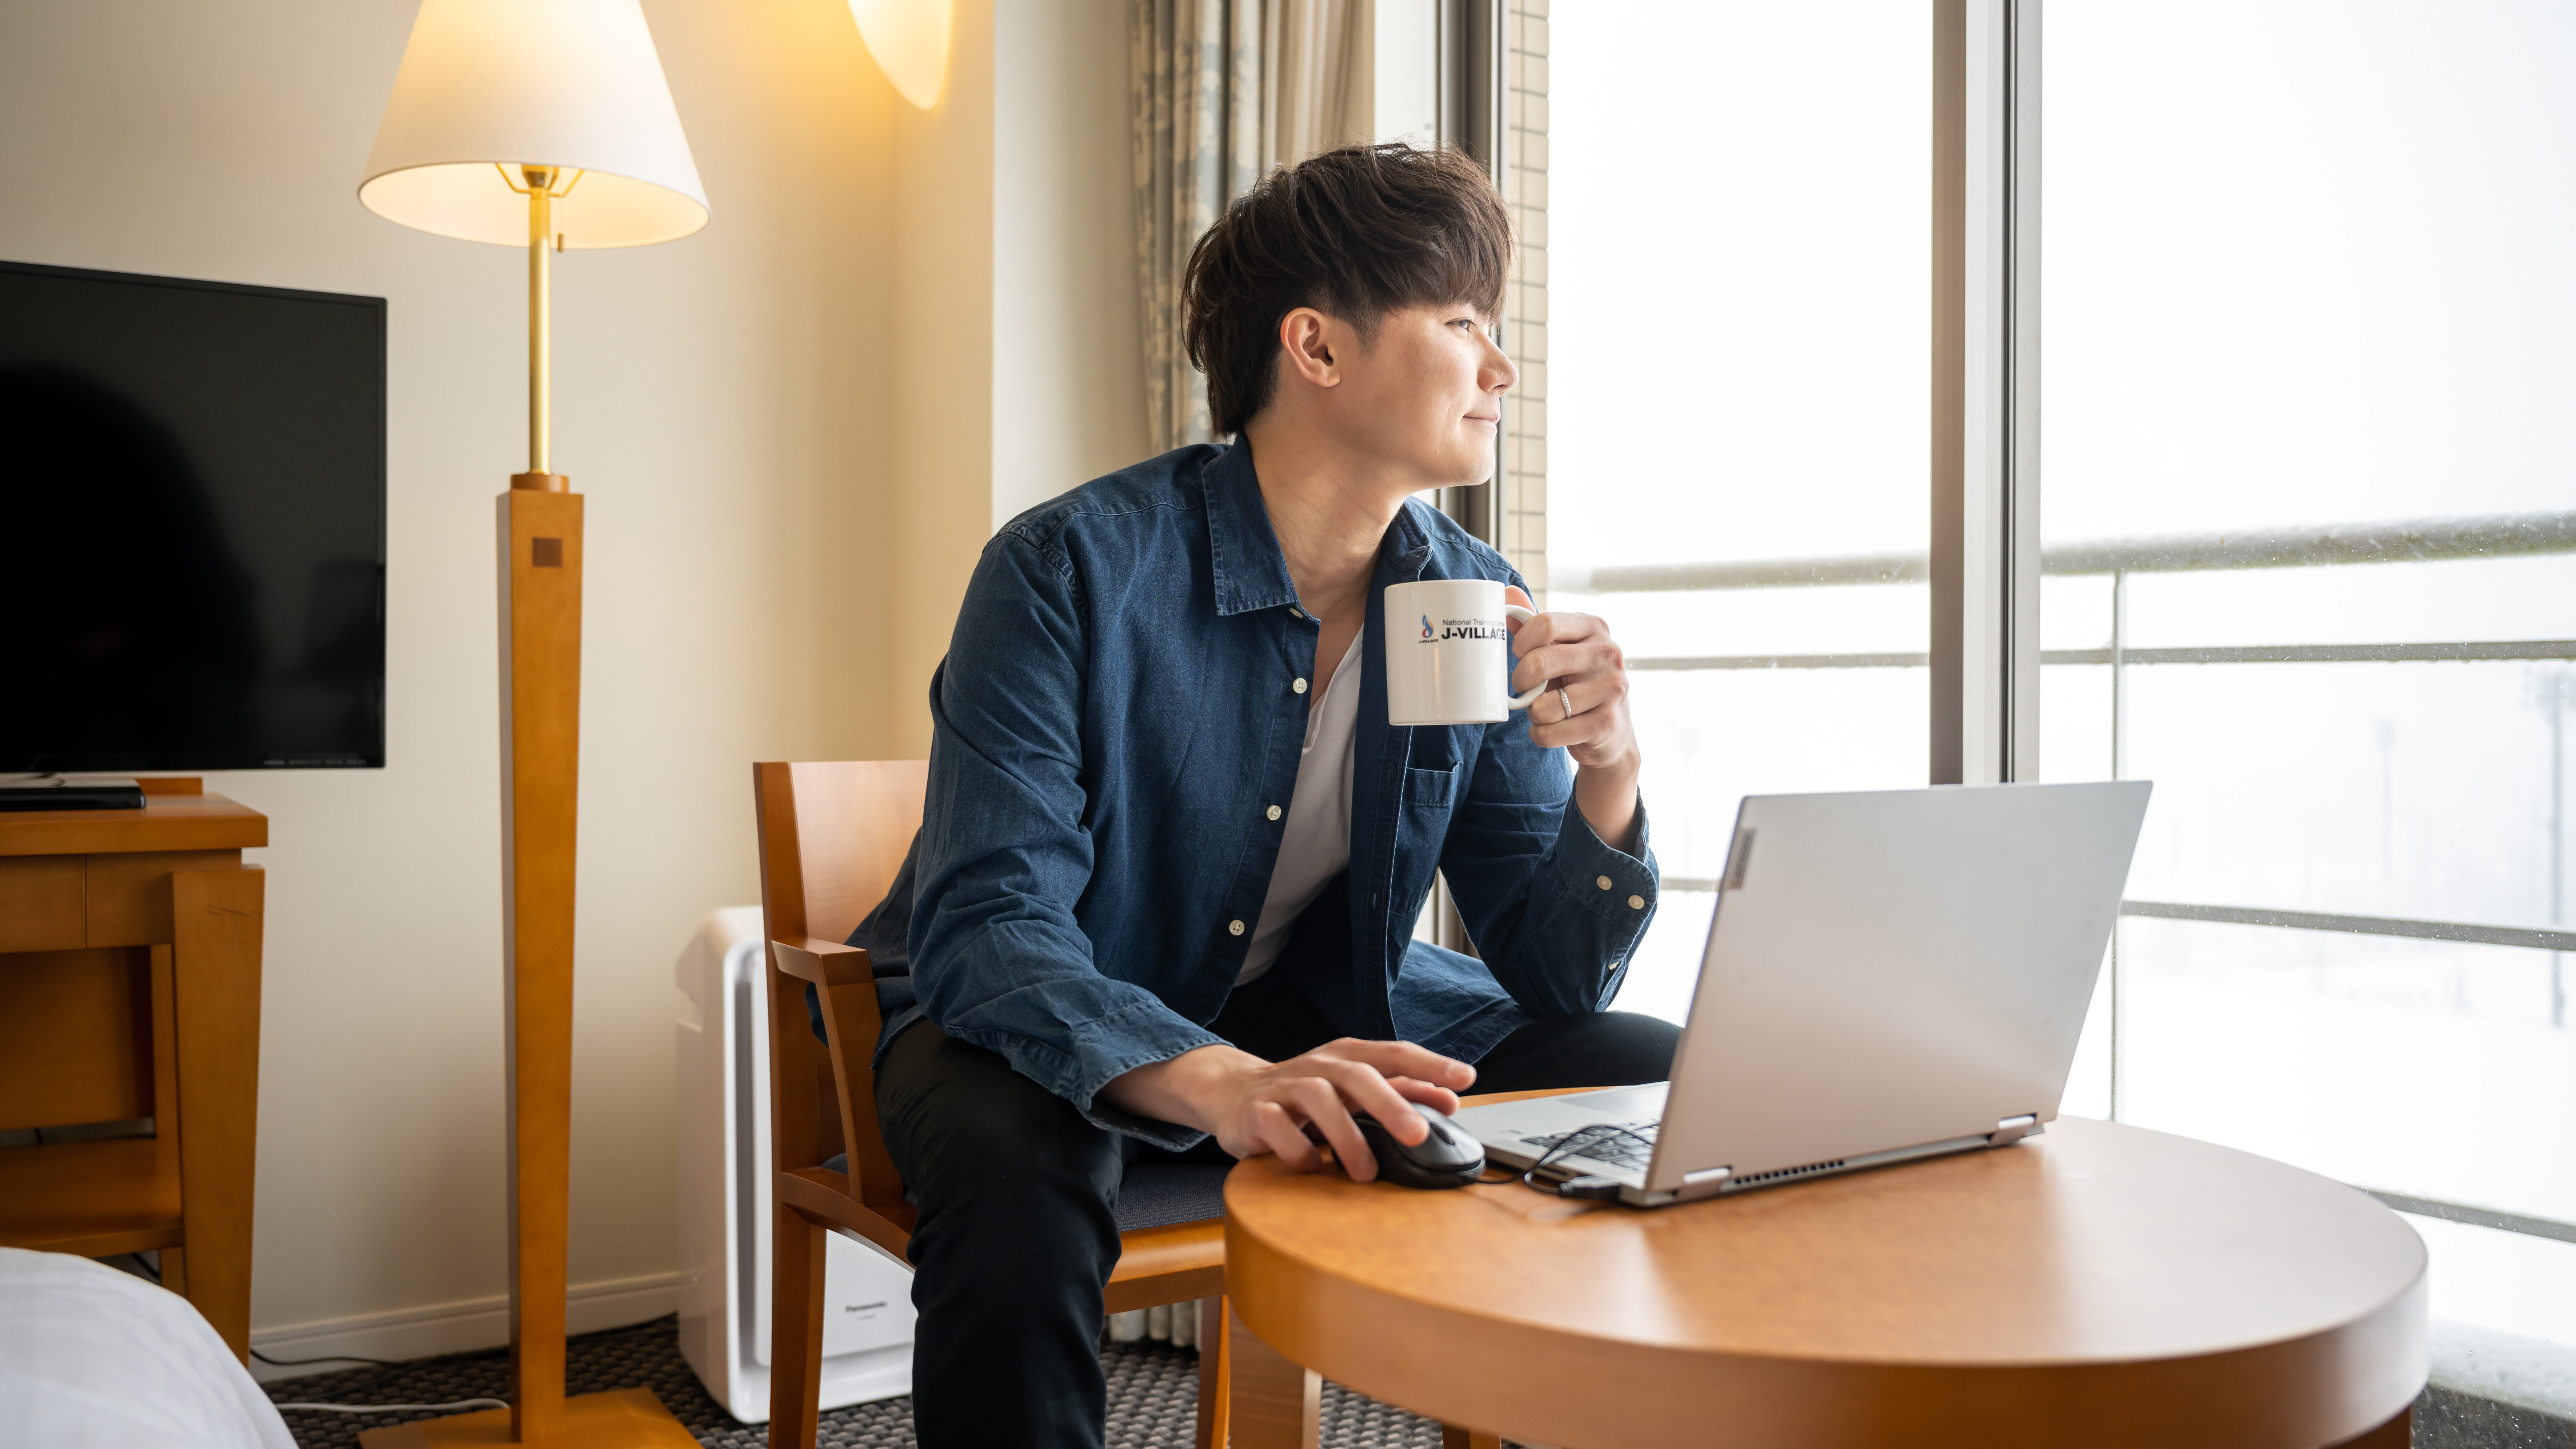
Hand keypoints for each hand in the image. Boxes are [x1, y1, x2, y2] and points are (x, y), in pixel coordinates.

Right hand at [1099, 1038, 1476, 1181]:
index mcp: (1346, 1057)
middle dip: (1391, 1103)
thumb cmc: (1306, 1095)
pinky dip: (1297, 1150)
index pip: (1394, 1054)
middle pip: (1358, 1075)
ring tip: (1366, 1173)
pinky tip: (1311, 1168)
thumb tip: (1451, 1100)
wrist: (1232, 1094)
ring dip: (1347, 1139)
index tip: (1466, 1078)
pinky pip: (1278, 1128)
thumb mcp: (1353, 1091)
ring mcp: (1285, 1086)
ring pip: (1319, 1100)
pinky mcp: (1257, 1111)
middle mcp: (1318, 1066)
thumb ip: (1401, 1093)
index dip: (1430, 1064)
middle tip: (1418, 1134)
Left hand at [1505, 585, 1642, 849]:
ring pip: (1544, 705)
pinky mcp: (1607, 723)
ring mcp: (1612, 688)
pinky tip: (1551, 729)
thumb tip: (1507, 594)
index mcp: (1594, 628)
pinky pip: (1551, 733)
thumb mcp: (1560, 649)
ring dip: (1533, 713)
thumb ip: (1533, 624)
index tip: (1518, 654)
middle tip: (1524, 687)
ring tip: (1544, 710)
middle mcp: (1608, 653)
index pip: (1545, 624)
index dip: (1521, 642)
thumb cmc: (1578, 682)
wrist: (1611, 730)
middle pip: (1540, 662)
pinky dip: (1541, 735)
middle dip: (1521, 681)